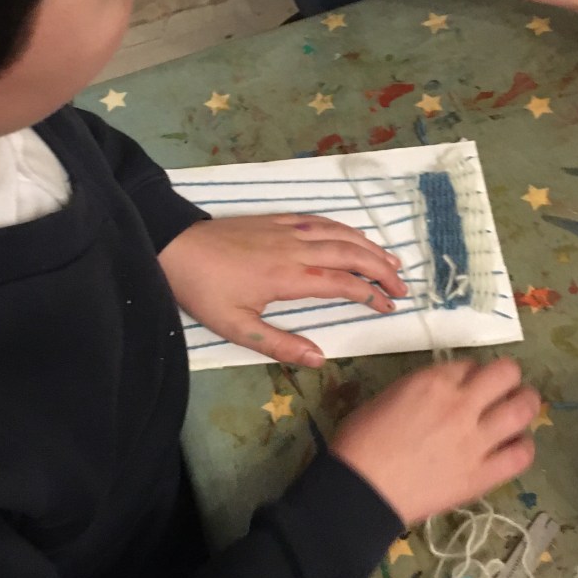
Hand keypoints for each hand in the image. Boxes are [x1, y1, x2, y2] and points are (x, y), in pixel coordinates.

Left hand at [158, 215, 407, 366]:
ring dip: (369, 245)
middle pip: (350, 253)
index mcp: (289, 277)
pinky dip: (343, 227)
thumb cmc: (204, 290)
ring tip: (391, 260)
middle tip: (402, 287)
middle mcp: (295, 248)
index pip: (343, 283)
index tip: (389, 307)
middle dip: (381, 269)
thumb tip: (320, 358)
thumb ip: (280, 344)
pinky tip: (353, 235)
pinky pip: (319, 219)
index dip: (370, 295)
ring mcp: (286, 229)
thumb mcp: (237, 328)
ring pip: (339, 233)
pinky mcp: (276, 219)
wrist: (175, 247)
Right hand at [331, 358, 538, 524]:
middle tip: (503, 389)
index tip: (468, 384)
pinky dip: (523, 446)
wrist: (362, 490)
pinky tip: (515, 445)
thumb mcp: (388, 396)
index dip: (472, 373)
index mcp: (433, 382)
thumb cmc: (361, 440)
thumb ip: (422, 388)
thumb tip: (444, 391)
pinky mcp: (483, 475)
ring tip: (520, 410)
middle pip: (507, 374)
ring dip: (525, 404)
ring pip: (523, 409)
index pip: (471, 364)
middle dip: (508, 377)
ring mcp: (476, 441)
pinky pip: (521, 455)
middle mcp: (461, 404)